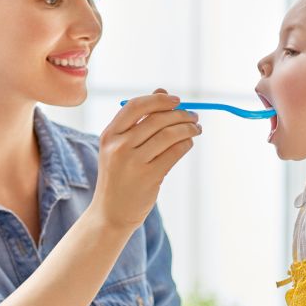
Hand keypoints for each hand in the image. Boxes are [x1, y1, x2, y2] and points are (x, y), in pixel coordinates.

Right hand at [89, 89, 201, 230]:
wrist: (110, 213)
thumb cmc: (119, 176)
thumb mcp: (120, 147)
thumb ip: (138, 121)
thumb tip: (163, 92)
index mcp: (109, 134)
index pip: (136, 106)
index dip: (160, 100)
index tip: (177, 101)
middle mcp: (119, 146)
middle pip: (157, 119)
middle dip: (181, 114)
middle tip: (194, 116)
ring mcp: (133, 162)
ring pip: (169, 135)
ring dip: (188, 128)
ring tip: (196, 128)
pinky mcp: (149, 177)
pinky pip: (174, 152)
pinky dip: (186, 144)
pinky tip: (189, 143)